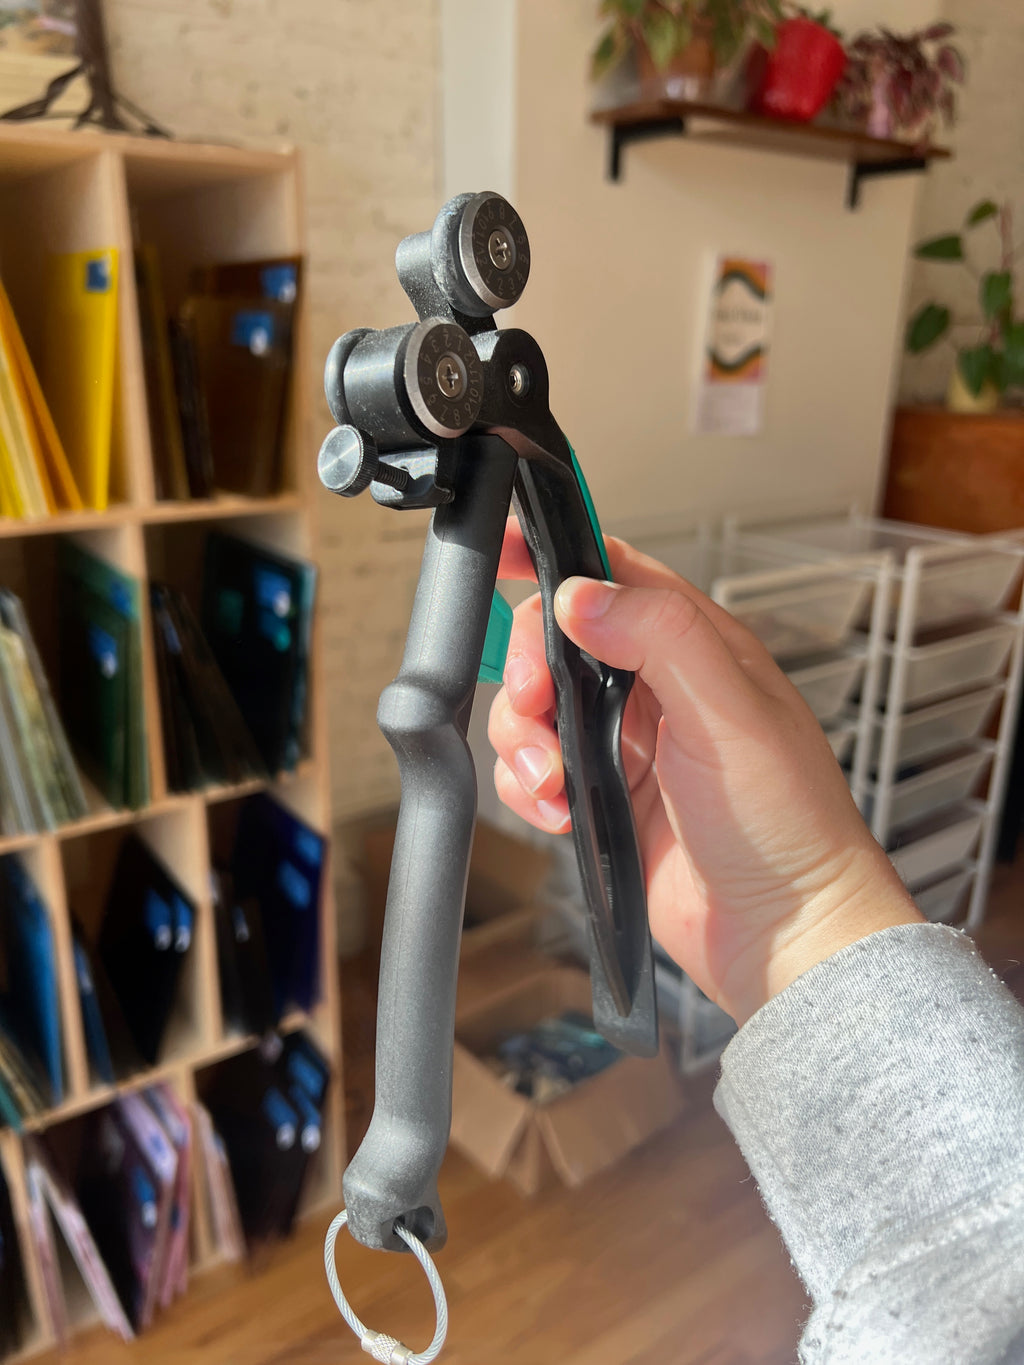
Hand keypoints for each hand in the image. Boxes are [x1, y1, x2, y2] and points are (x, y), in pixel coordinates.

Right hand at [488, 523, 921, 1024]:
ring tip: (552, 780)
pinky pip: (536, 770)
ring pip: (535, 707)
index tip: (500, 551)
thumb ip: (663, 637)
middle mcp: (656, 687)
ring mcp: (626, 743)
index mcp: (696, 645)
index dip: (554, 556)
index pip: (615, 571)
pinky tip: (560, 811)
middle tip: (534, 708)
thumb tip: (583, 594)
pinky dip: (529, 788)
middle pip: (555, 640)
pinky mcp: (603, 795)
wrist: (784, 935)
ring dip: (523, 740)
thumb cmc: (789, 826)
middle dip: (527, 670)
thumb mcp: (732, 715)